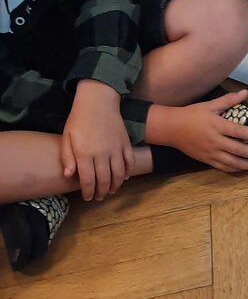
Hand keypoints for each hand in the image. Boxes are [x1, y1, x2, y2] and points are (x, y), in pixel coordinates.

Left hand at [62, 79, 134, 199]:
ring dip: (115, 185)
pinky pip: (130, 162)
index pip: (88, 180)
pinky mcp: (126, 144)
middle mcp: (102, 154)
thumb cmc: (79, 119)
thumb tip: (68, 176)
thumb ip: (67, 157)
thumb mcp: (67, 137)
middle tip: (99, 197)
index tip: (87, 197)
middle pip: (104, 180)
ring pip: (119, 174)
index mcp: (85, 154)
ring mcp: (116, 149)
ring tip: (111, 190)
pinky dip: (128, 172)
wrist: (98, 101)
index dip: (88, 192)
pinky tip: (124, 177)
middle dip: (101, 192)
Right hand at [161, 91, 247, 171]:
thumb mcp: (210, 105)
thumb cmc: (191, 114)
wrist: (171, 128)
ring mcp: (212, 153)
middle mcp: (216, 142)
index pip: (241, 132)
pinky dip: (238, 169)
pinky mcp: (207, 160)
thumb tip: (245, 92)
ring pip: (235, 163)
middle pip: (241, 151)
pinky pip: (225, 168)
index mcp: (218, 126)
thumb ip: (229, 100)